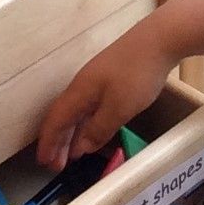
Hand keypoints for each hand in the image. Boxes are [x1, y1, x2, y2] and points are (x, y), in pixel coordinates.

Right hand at [36, 17, 174, 168]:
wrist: (159, 39)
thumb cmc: (137, 74)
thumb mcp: (119, 109)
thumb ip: (99, 129)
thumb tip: (80, 148)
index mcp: (80, 92)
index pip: (56, 121)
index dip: (48, 143)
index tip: (44, 162)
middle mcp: (83, 85)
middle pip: (63, 116)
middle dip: (58, 142)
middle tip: (56, 165)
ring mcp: (97, 79)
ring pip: (77, 111)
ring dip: (72, 133)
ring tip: (72, 154)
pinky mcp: (111, 77)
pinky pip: (90, 105)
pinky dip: (86, 122)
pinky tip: (93, 129)